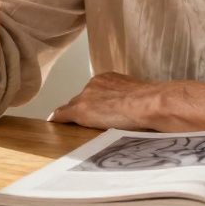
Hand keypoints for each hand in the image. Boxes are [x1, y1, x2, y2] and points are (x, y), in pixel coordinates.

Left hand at [48, 72, 163, 130]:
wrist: (148, 103)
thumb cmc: (151, 101)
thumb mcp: (138, 95)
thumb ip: (129, 98)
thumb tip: (136, 107)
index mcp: (108, 78)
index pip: (94, 91)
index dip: (95, 102)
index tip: (98, 110)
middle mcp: (94, 83)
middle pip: (82, 98)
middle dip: (84, 108)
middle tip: (91, 122)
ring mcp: (86, 96)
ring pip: (73, 106)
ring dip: (74, 116)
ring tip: (74, 127)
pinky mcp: (80, 110)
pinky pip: (63, 114)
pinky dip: (58, 119)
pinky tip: (53, 123)